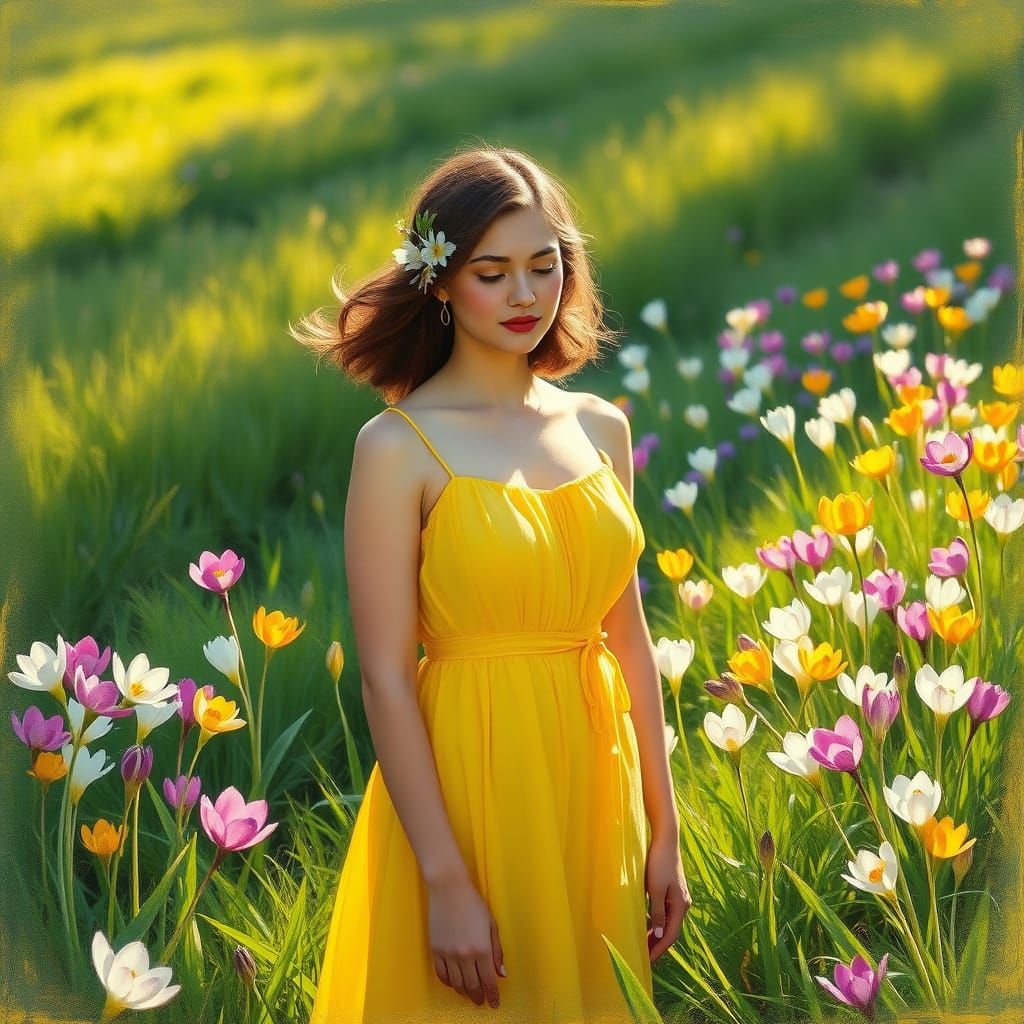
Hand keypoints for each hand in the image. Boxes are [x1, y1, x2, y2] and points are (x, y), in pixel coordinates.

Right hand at [427, 876, 505, 1008]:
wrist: (449, 890)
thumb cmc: (473, 904)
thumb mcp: (492, 925)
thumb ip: (497, 951)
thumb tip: (501, 973)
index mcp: (482, 949)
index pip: (488, 981)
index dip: (492, 995)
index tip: (494, 1004)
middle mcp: (465, 955)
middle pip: (472, 985)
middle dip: (478, 997)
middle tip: (481, 1002)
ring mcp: (448, 954)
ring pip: (456, 984)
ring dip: (464, 992)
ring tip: (469, 994)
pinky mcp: (435, 951)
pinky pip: (441, 975)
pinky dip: (448, 983)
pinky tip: (454, 982)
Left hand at [645, 837, 690, 962]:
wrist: (665, 840)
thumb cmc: (659, 863)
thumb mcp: (655, 889)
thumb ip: (657, 912)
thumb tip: (659, 934)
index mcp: (680, 906)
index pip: (670, 935)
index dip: (658, 949)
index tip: (647, 962)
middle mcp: (682, 904)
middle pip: (670, 930)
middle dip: (657, 944)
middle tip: (642, 957)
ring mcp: (678, 897)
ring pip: (667, 921)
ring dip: (656, 933)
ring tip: (642, 944)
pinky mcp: (672, 890)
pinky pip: (664, 912)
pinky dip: (656, 920)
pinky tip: (645, 924)